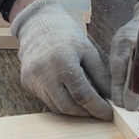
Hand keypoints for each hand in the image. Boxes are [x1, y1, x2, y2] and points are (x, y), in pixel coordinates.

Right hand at [10, 0, 111, 119]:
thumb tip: (113, 97)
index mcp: (63, 62)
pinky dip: (59, 102)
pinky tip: (68, 95)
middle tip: (97, 111)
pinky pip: (45, 100)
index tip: (109, 114)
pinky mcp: (26, 82)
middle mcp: (45, 73)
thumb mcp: (88, 50)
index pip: (83, 95)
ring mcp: (33, 79)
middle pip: (68, 106)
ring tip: (85, 104)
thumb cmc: (66, 34)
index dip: (98, 108)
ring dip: (72, 110)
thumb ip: (101, 75)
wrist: (37, 23)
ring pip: (56, 107)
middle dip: (85, 112)